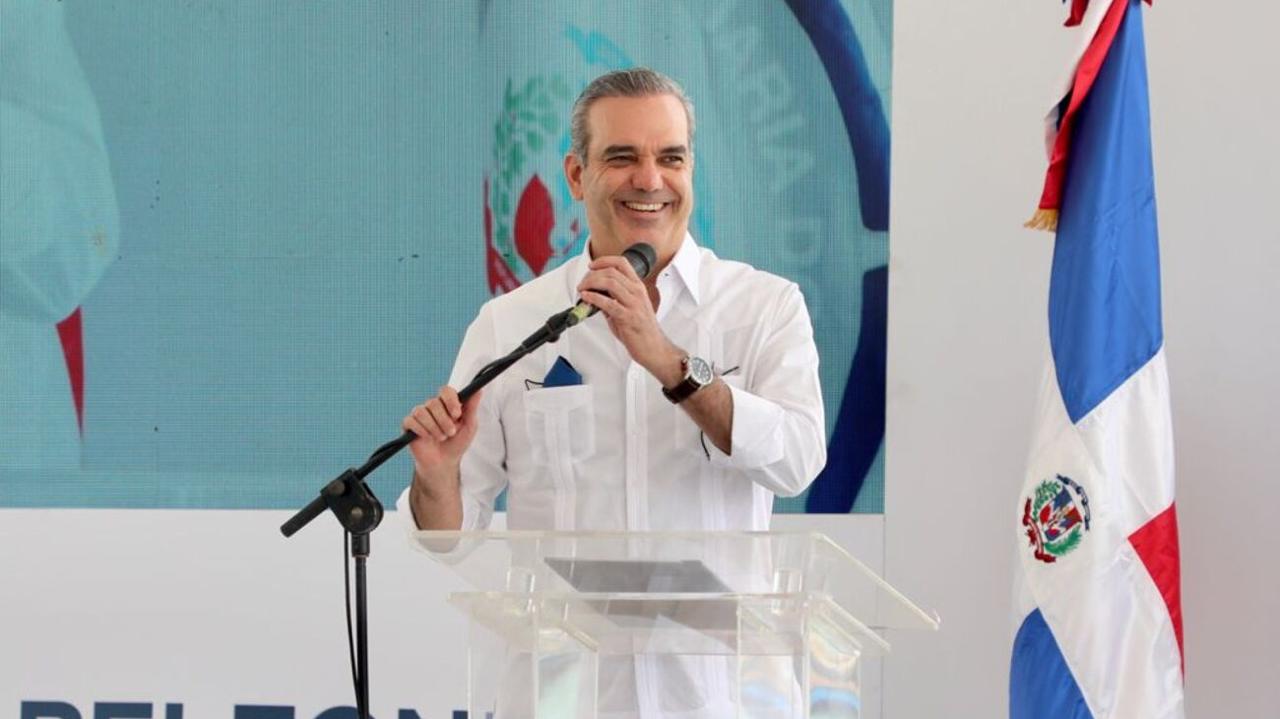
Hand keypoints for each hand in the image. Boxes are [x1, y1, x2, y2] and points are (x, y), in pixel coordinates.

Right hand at [401, 386, 482, 478]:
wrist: (444, 462)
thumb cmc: (457, 443)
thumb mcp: (469, 427)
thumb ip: (472, 408)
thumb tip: (479, 390)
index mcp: (447, 404)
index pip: (446, 391)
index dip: (450, 400)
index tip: (457, 414)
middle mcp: (432, 406)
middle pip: (433, 402)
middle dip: (444, 420)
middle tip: (450, 433)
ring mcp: (420, 414)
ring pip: (421, 412)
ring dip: (433, 427)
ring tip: (441, 438)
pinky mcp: (409, 424)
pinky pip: (410, 421)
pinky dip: (421, 430)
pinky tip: (427, 438)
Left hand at [577, 256, 682, 383]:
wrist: (653, 347)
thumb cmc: (641, 329)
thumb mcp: (628, 307)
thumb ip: (613, 298)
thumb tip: (594, 293)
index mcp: (638, 287)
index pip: (621, 263)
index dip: (604, 261)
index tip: (592, 265)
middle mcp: (637, 292)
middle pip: (611, 272)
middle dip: (592, 275)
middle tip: (583, 283)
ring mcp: (634, 304)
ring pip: (610, 283)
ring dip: (591, 284)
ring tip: (582, 289)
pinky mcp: (628, 317)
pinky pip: (608, 303)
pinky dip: (594, 298)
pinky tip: (586, 298)